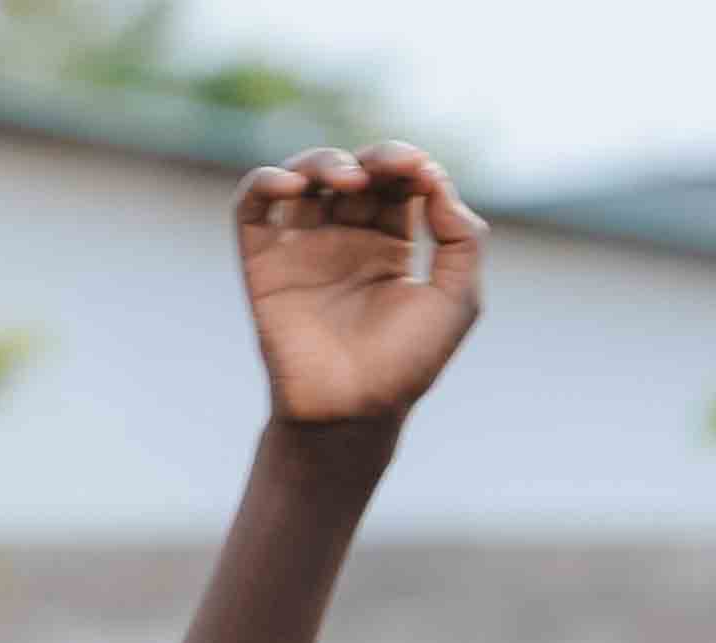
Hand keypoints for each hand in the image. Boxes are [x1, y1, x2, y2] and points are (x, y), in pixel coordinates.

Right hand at [234, 144, 484, 427]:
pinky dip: (266, 182)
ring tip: (347, 177)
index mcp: (390, 246)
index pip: (397, 183)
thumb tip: (435, 182)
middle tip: (389, 168)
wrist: (352, 410)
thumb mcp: (457, 299)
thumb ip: (462, 239)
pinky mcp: (262, 263)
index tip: (422, 172)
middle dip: (375, 159)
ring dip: (323, 161)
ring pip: (303, 177)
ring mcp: (301, 249)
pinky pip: (252, 207)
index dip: (409, 165)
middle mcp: (344, 241)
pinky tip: (292, 184)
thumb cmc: (407, 364)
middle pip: (354, 171)